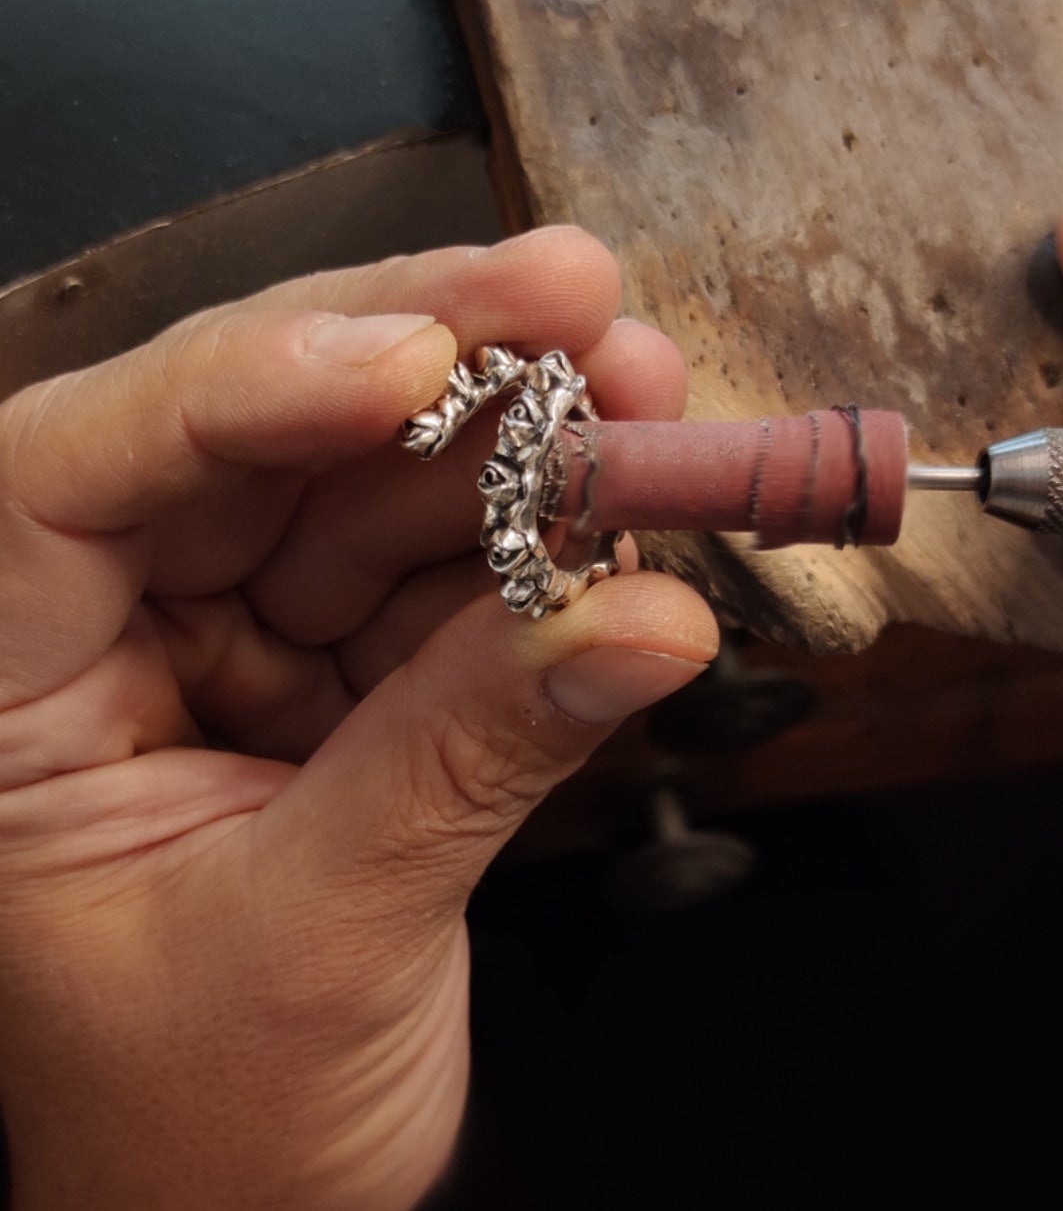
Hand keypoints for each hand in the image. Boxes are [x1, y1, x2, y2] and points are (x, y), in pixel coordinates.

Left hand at [0, 230, 717, 1209]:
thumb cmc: (215, 1131)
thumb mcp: (324, 944)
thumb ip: (473, 760)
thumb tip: (643, 618)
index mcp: (7, 697)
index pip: (63, 477)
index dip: (238, 388)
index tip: (414, 365)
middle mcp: (117, 630)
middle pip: (258, 434)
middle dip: (429, 357)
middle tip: (572, 292)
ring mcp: (245, 634)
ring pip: (379, 479)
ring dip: (518, 429)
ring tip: (643, 384)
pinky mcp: (354, 660)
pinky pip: (455, 564)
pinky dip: (550, 532)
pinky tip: (632, 496)